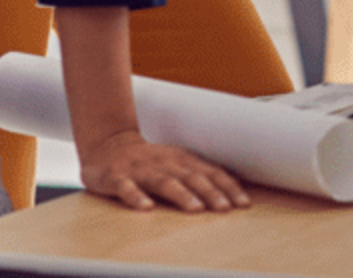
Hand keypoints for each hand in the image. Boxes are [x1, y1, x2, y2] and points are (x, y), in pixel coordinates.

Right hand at [76, 127, 249, 212]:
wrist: (108, 145)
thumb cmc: (150, 159)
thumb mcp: (180, 160)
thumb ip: (203, 171)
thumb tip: (236, 182)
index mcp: (182, 160)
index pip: (211, 173)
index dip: (228, 188)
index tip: (244, 203)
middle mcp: (165, 163)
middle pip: (192, 177)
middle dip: (211, 193)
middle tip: (226, 208)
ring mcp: (141, 170)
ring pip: (164, 182)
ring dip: (182, 195)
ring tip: (196, 208)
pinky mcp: (117, 178)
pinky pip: (127, 188)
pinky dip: (137, 198)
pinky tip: (146, 208)